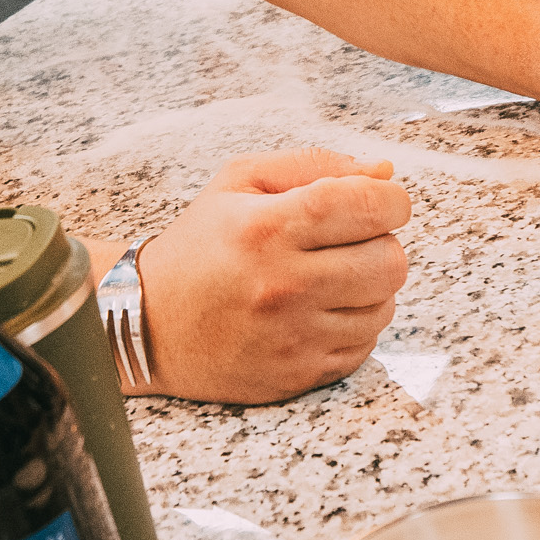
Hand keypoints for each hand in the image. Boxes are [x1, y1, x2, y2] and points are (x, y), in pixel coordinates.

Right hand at [132, 148, 409, 403]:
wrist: (148, 323)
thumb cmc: (198, 247)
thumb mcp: (239, 183)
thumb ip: (314, 166)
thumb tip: (384, 172)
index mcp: (269, 228)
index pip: (370, 206)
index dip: (391, 199)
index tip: (380, 201)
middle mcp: (284, 285)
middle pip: (390, 261)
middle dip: (382, 243)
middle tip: (352, 241)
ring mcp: (293, 336)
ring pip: (384, 307)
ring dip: (370, 287)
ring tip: (331, 277)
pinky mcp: (298, 373)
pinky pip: (365, 346)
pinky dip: (354, 325)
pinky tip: (320, 310)